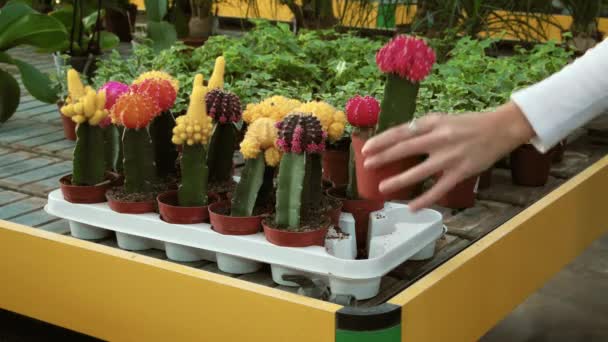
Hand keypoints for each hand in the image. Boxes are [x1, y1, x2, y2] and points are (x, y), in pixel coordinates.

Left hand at [361, 102, 534, 210]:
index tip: (366, 149)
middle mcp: (440, 138)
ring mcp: (450, 156)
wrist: (501, 128)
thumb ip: (422, 130)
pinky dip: (425, 199)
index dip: (382, 141)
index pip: (401, 132)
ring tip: (382, 188)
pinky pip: (439, 188)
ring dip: (399, 181)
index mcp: (432, 123)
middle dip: (384, 158)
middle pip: (405, 149)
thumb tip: (396, 141)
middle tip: (367, 165)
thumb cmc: (468, 124)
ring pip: (419, 171)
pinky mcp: (461, 171)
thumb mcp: (442, 120)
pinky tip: (412, 207)